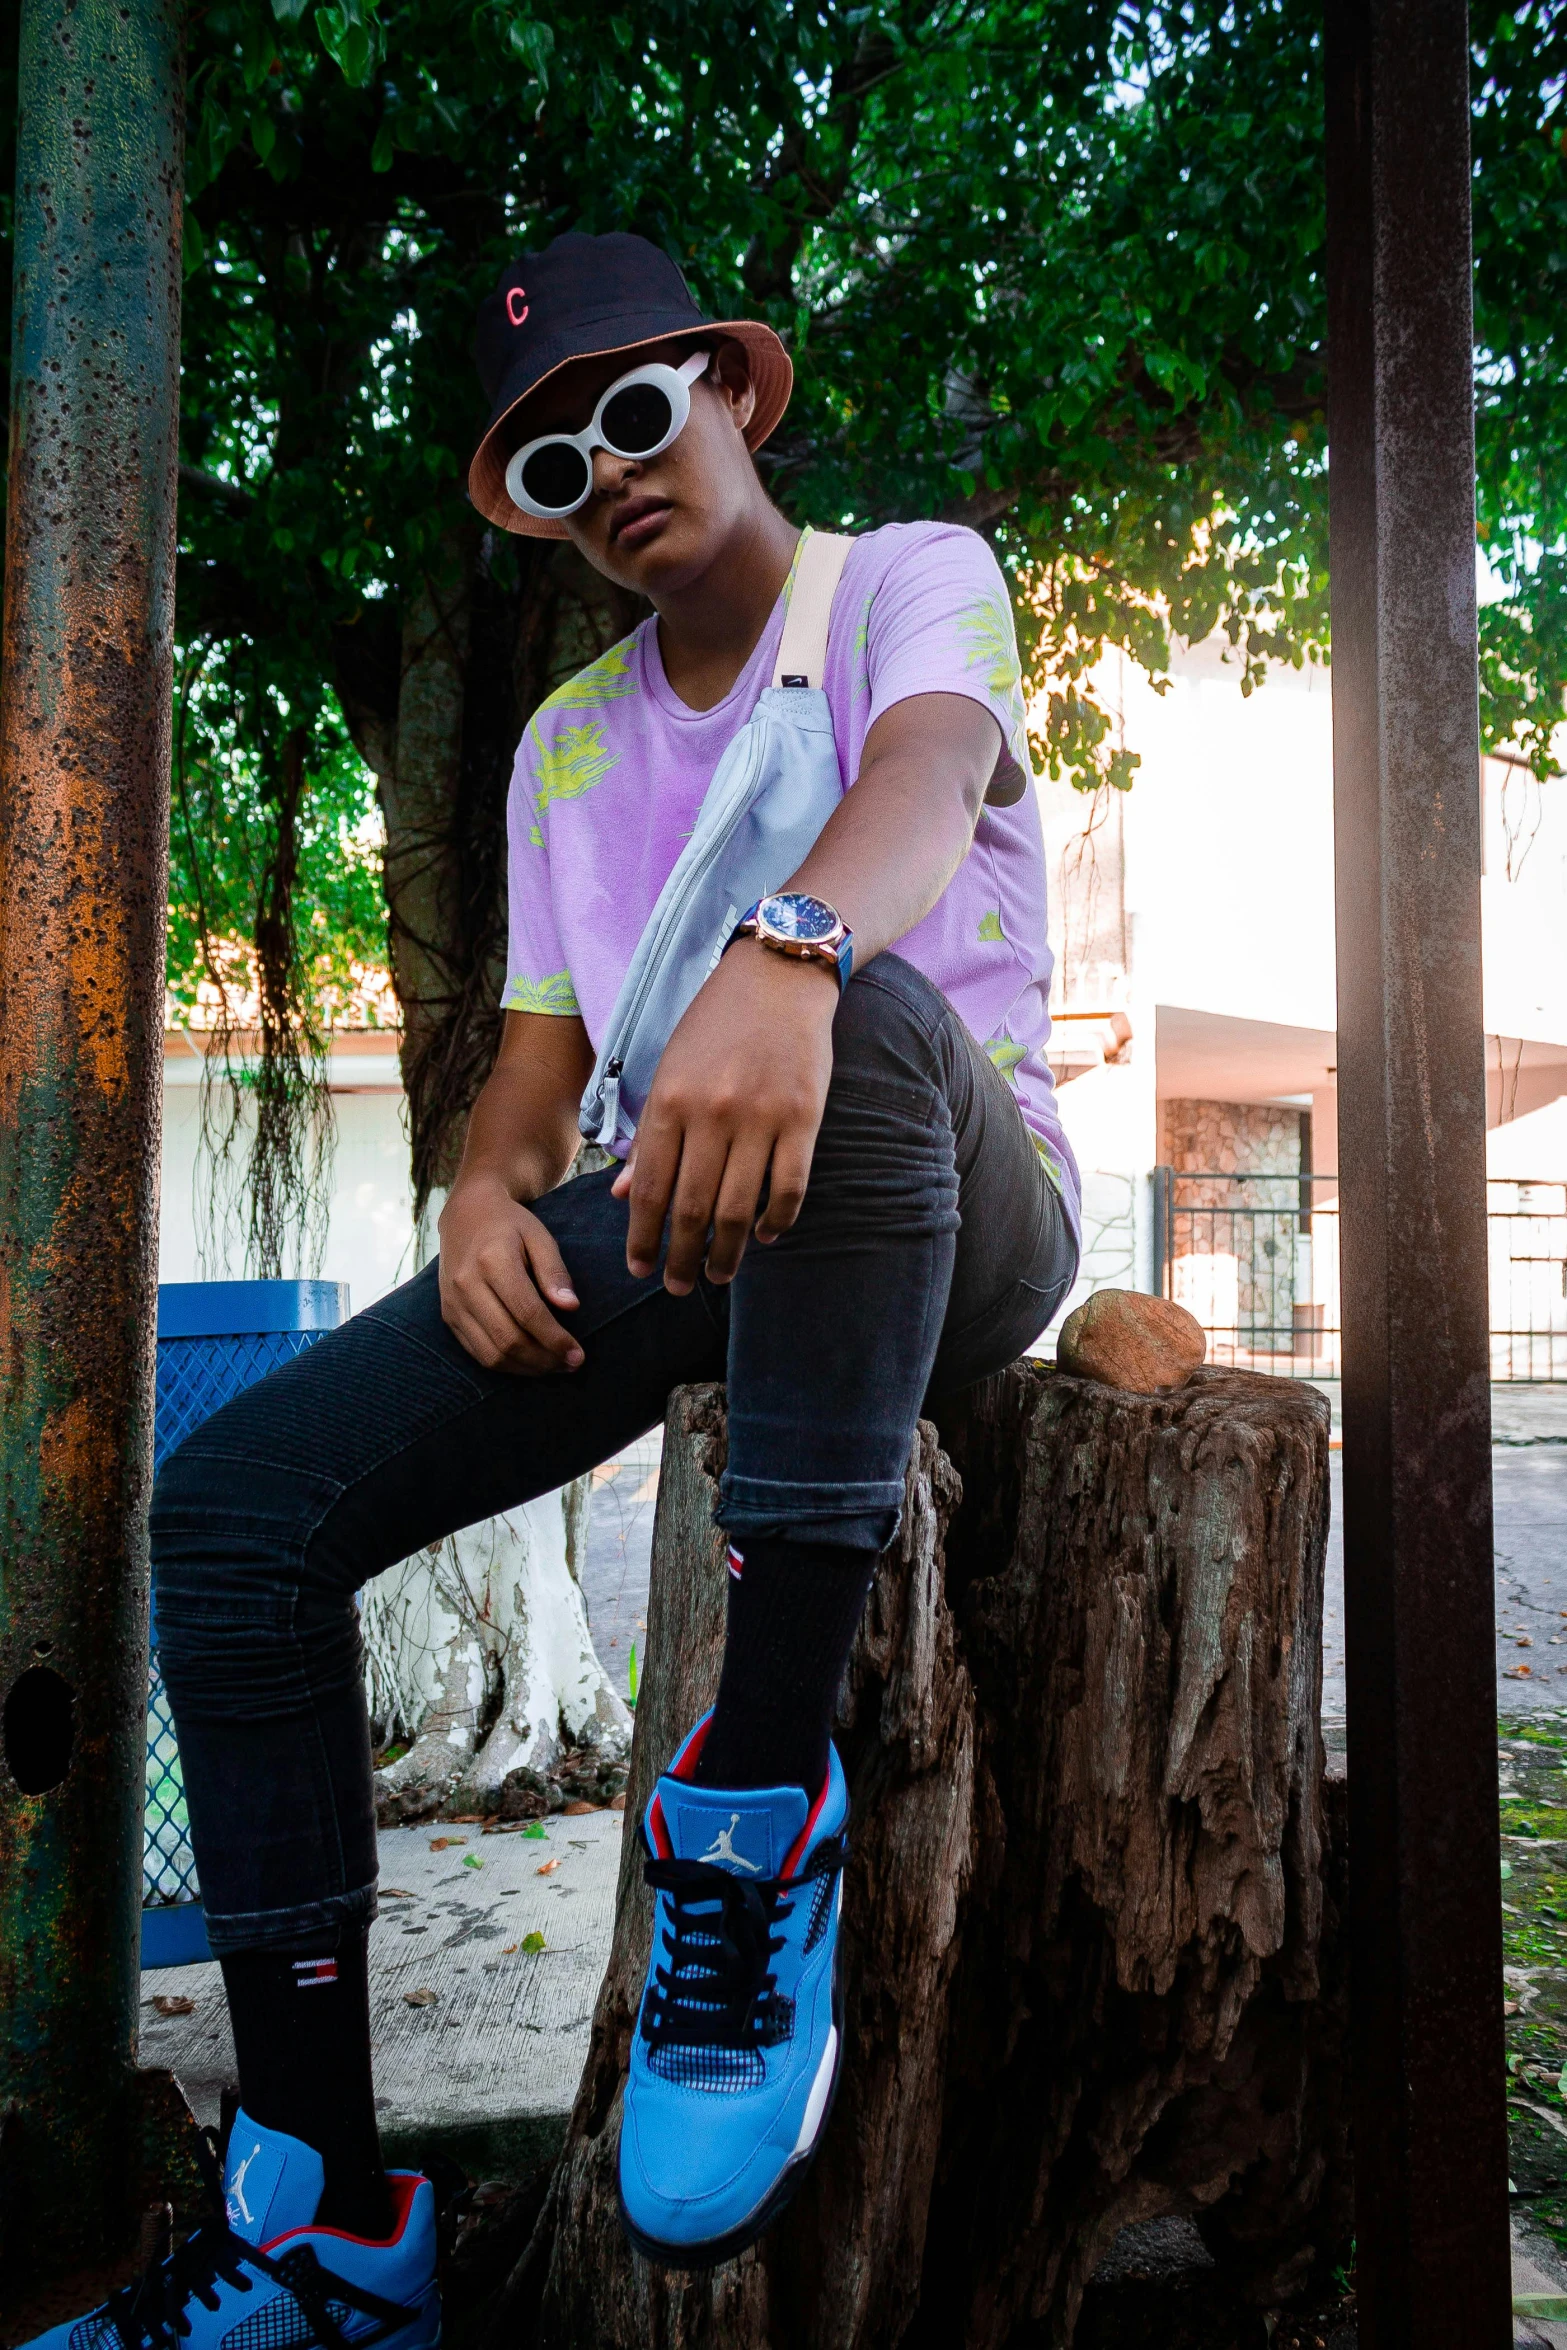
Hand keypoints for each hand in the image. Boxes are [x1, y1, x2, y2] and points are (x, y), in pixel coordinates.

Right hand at [438, 1172, 584, 1372]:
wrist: (466, 1214)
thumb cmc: (510, 1224)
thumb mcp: (539, 1236)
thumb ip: (554, 1271)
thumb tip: (571, 1307)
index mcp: (493, 1260)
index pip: (528, 1313)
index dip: (555, 1339)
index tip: (578, 1354)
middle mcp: (467, 1285)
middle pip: (508, 1339)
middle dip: (544, 1360)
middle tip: (571, 1364)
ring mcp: (453, 1303)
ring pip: (491, 1354)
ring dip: (526, 1368)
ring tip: (554, 1367)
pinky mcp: (449, 1315)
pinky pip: (476, 1352)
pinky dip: (506, 1364)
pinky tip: (529, 1363)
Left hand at [614, 936, 836, 1293]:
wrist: (778, 977)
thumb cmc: (715, 1025)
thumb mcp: (668, 1071)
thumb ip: (649, 1136)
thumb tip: (624, 1197)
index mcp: (669, 1101)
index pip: (649, 1189)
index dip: (641, 1237)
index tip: (638, 1268)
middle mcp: (711, 1113)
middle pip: (692, 1209)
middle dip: (681, 1258)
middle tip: (676, 1287)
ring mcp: (761, 1117)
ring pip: (739, 1208)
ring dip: (726, 1253)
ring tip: (718, 1276)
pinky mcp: (804, 1118)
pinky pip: (789, 1187)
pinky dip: (775, 1221)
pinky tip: (763, 1237)